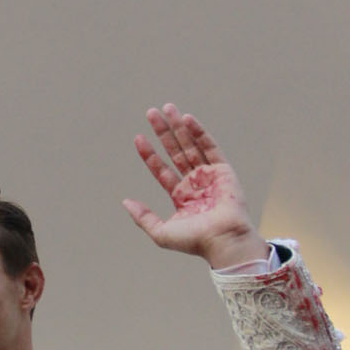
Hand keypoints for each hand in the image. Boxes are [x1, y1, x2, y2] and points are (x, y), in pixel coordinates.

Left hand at [124, 105, 266, 269]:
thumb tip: (125, 202)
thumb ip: (143, 217)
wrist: (223, 241)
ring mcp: (210, 176)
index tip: (139, 137)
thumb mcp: (161, 232)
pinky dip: (199, 133)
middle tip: (152, 113)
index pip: (162, 169)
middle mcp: (195, 184)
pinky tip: (187, 119)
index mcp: (181, 197)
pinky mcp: (224, 171)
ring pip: (191, 146)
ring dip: (179, 127)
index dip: (150, 154)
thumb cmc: (195, 241)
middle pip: (175, 152)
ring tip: (167, 108)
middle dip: (163, 133)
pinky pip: (210, 147)